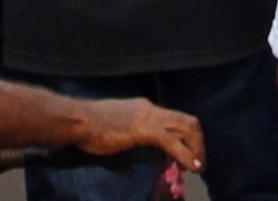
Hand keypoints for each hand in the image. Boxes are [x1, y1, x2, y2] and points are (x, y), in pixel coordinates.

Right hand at [71, 103, 204, 173]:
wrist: (78, 121)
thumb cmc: (89, 130)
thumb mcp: (115, 135)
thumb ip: (127, 147)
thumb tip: (130, 169)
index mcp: (144, 108)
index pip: (174, 119)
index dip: (186, 137)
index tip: (189, 155)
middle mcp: (150, 109)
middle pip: (186, 121)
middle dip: (198, 142)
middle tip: (199, 162)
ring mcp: (149, 117)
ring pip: (186, 127)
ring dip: (197, 148)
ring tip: (199, 167)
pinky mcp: (145, 130)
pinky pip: (172, 142)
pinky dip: (187, 155)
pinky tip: (191, 167)